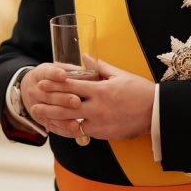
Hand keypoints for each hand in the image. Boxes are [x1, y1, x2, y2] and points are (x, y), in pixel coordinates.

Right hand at [19, 63, 81, 136]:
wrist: (29, 88)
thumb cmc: (51, 77)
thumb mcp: (57, 69)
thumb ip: (72, 70)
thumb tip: (92, 72)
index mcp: (40, 74)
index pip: (47, 73)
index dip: (55, 74)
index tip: (64, 75)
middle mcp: (35, 90)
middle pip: (49, 95)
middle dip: (63, 99)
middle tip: (77, 102)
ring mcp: (35, 105)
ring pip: (48, 112)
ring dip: (63, 118)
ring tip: (76, 122)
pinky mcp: (40, 118)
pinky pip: (51, 125)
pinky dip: (63, 128)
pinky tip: (74, 130)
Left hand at [33, 58, 154, 140]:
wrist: (156, 112)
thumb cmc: (140, 91)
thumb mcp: (120, 74)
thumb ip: (99, 66)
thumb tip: (85, 56)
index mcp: (101, 90)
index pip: (72, 86)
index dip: (55, 85)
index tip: (41, 83)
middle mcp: (98, 107)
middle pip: (67, 106)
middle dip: (49, 104)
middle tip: (34, 102)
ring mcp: (100, 122)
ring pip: (71, 122)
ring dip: (54, 120)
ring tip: (41, 118)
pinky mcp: (103, 134)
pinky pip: (82, 132)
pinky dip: (69, 130)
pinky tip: (59, 128)